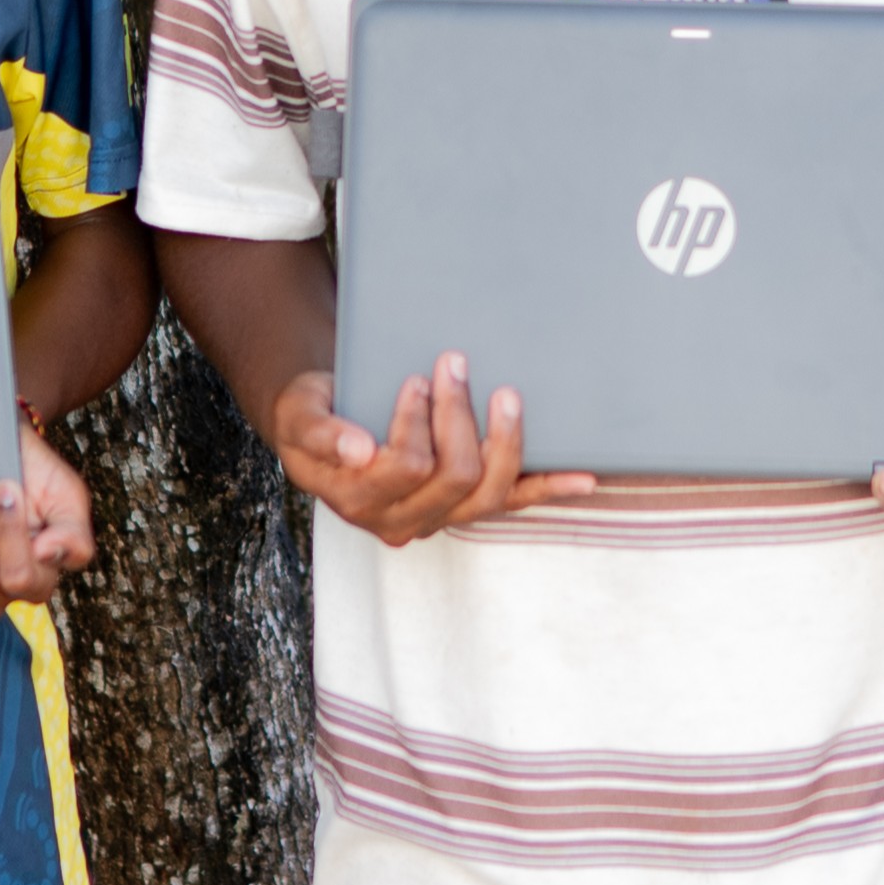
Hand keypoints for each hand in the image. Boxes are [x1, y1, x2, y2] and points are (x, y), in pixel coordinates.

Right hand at [262, 352, 594, 545]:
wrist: (325, 427)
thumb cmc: (314, 414)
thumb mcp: (300, 415)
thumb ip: (320, 433)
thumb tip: (359, 451)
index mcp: (359, 500)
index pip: (405, 466)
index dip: (416, 421)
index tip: (414, 379)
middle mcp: (402, 520)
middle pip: (453, 477)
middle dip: (459, 416)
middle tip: (454, 365)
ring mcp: (439, 516)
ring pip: (489, 494)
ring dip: (505, 441)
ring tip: (505, 394)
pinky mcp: (467, 505)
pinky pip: (514, 503)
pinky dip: (549, 489)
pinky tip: (583, 477)